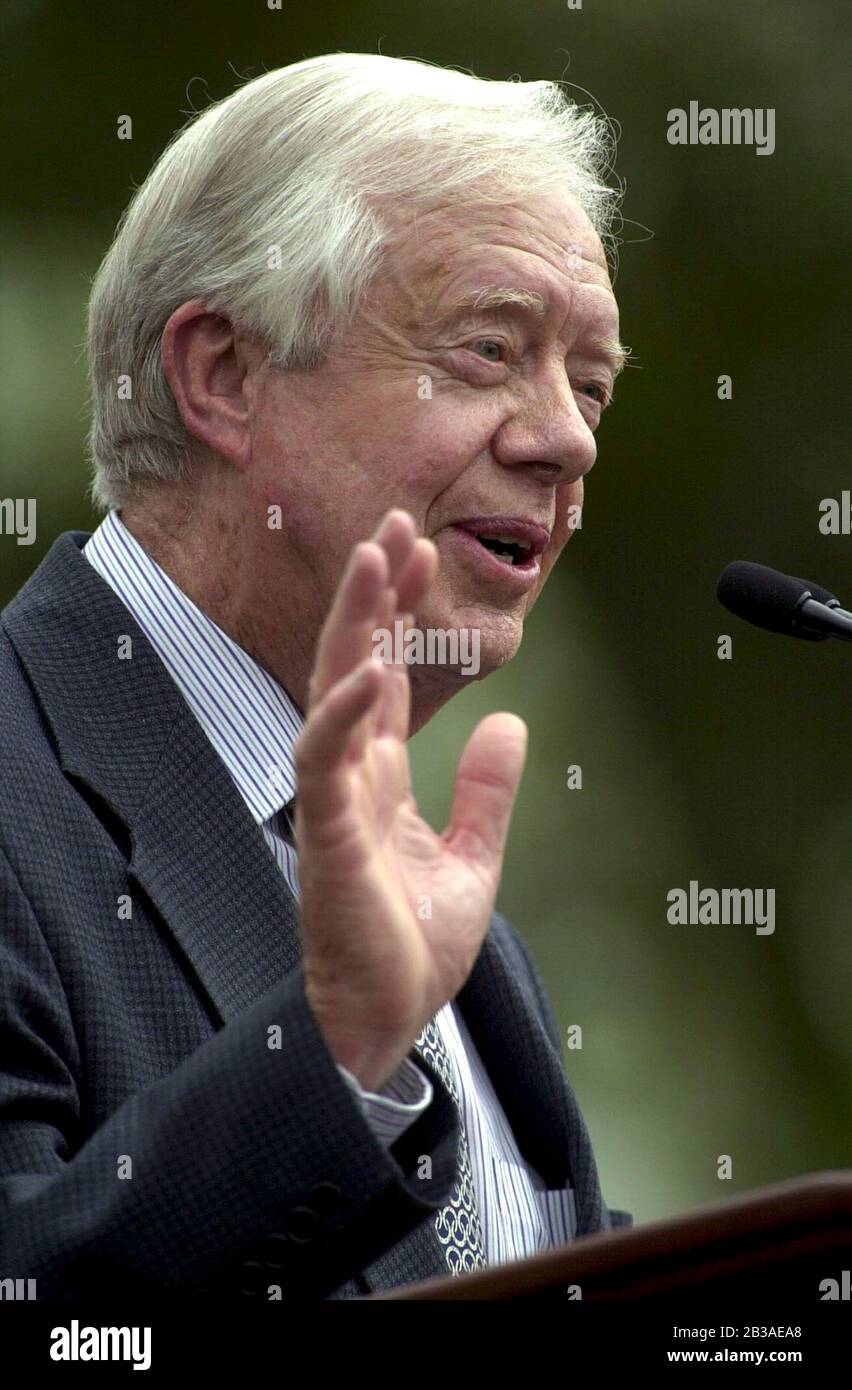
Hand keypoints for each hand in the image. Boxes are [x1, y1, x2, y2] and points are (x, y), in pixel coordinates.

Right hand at [295, 509, 526, 1091]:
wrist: (392, 1020)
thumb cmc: (415, 946)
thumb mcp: (474, 856)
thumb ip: (484, 791)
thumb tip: (508, 725)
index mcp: (380, 777)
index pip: (386, 675)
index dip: (399, 612)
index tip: (420, 549)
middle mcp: (351, 776)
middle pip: (356, 663)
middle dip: (373, 594)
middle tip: (393, 522)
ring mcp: (335, 801)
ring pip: (333, 692)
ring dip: (352, 626)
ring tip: (372, 558)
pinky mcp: (327, 836)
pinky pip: (325, 762)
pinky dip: (341, 714)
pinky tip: (364, 671)